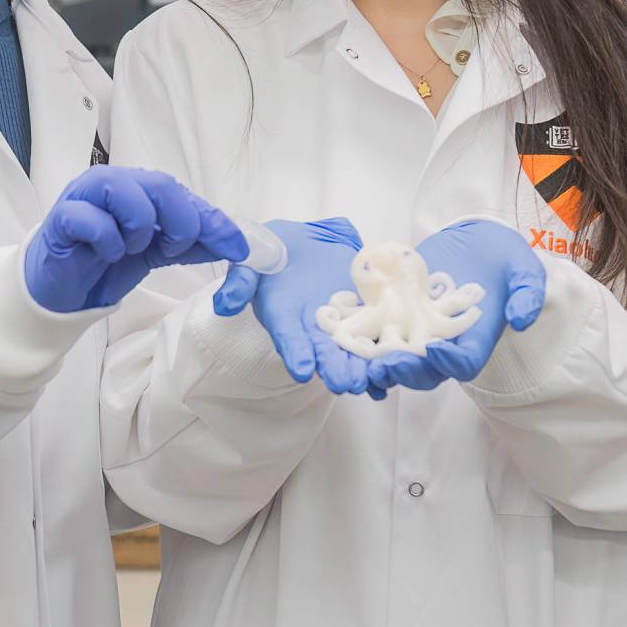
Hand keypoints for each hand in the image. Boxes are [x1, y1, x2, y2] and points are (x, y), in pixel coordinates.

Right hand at [23, 167, 247, 313]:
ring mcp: (84, 196)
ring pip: (123, 191)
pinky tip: (106, 253)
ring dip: (139, 228)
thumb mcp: (156, 253)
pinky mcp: (62, 218)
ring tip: (129, 249)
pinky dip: (108, 241)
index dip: (212, 221)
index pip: (182, 194)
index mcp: (136, 187)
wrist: (61, 290)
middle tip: (172, 249)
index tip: (237, 249)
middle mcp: (112, 184)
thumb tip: (235, 244)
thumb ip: (192, 244)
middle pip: (159, 184)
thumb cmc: (105, 262)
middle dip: (179, 222)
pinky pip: (92, 219)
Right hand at [212, 218, 374, 396]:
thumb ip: (240, 281)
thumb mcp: (250, 260)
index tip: (302, 370)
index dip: (295, 354)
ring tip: (377, 379)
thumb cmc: (271, 251)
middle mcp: (312, 330)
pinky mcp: (366, 313)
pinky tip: (401, 365)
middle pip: (325, 354)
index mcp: (284, 319)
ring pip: (355, 351)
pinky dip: (388, 352)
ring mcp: (342, 324)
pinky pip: (378, 335)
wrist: (303, 243)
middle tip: (348, 383)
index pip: (288, 339)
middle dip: (336, 369)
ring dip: (367, 367)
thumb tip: (225, 304)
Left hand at [367, 219, 545, 392]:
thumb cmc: (503, 257)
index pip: (464, 362)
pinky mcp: (393, 313)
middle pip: (424, 369)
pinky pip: (373, 331)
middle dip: (406, 370)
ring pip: (394, 357)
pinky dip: (358, 336)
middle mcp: (443, 343)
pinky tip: (339, 334)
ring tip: (361, 361)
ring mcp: (415, 331)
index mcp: (474, 340)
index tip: (438, 351)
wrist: (475, 241)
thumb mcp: (523, 268)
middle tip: (388, 365)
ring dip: (377, 364)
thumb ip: (528, 293)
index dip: (451, 362)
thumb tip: (521, 318)